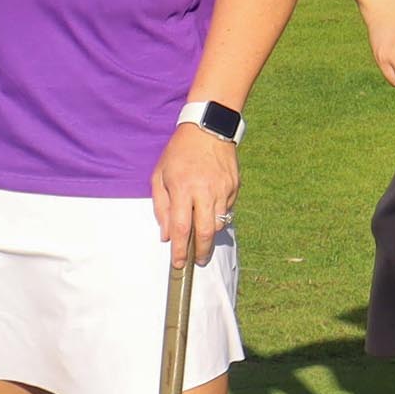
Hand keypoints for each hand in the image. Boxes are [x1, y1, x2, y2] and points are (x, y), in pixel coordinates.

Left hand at [151, 121, 237, 268]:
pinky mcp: (234, 186)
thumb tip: (166, 235)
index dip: (179, 250)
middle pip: (205, 232)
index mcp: (183, 188)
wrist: (207, 129)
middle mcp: (204, 190)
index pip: (181, 227)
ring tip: (201, 235)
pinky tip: (210, 209)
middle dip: (200, 251)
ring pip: (219, 223)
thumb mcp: (160, 176)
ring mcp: (222, 189)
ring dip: (209, 234)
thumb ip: (161, 207)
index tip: (178, 264)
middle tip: (197, 260)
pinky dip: (218, 215)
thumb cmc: (179, 153)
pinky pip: (226, 209)